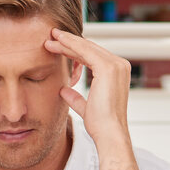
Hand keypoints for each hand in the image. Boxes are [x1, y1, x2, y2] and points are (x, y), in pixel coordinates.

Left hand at [45, 28, 140, 169]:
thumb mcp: (86, 107)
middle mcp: (119, 65)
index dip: (74, 50)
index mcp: (117, 73)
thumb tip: (64, 90)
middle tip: (51, 36)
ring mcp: (116, 65)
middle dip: (69, 42)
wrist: (108, 133)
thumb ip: (76, 98)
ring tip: (50, 37)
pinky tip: (58, 41)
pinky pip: (85, 51)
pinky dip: (71, 44)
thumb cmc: (101, 125)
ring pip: (86, 47)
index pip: (92, 56)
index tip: (57, 47)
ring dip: (67, 41)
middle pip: (89, 49)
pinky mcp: (108, 67)